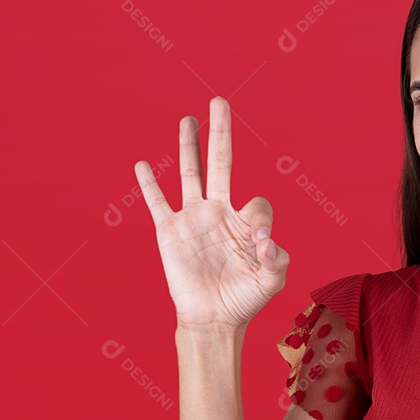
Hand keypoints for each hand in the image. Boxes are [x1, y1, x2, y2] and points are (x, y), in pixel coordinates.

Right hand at [135, 97, 288, 329]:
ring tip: (189, 119)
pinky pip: (157, 203)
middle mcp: (219, 212)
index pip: (257, 202)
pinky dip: (149, 184)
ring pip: (190, 173)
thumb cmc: (246, 299)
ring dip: (188, 145)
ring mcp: (193, 219)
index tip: (259, 244)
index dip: (260, 218)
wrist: (213, 318)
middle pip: (220, 163)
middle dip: (221, 133)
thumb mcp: (272, 279)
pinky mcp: (170, 232)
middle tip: (219, 101)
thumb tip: (263, 239)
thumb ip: (276, 258)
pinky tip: (142, 164)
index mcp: (245, 222)